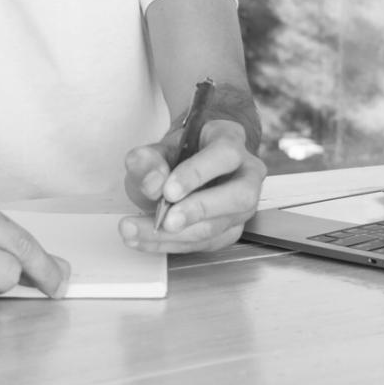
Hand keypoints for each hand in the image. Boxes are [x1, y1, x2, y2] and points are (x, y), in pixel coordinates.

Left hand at [119, 119, 265, 252]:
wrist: (187, 165)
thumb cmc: (180, 152)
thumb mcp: (158, 147)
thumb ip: (149, 160)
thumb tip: (153, 184)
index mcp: (231, 140)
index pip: (225, 155)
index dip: (197, 174)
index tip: (168, 191)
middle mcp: (247, 174)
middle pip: (239, 196)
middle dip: (199, 211)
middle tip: (165, 221)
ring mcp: (243, 206)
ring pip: (219, 226)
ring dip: (175, 235)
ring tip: (136, 231)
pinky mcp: (231, 230)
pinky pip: (205, 243)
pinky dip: (171, 244)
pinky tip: (145, 239)